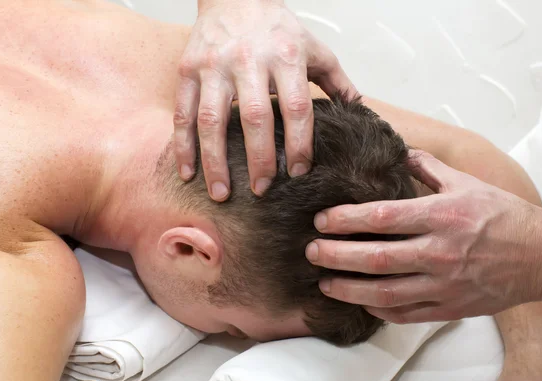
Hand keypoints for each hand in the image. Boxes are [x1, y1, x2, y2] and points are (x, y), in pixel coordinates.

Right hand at [174, 0, 356, 200]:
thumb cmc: (277, 27)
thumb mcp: (314, 47)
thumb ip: (337, 80)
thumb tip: (359, 112)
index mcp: (286, 56)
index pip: (297, 107)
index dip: (300, 143)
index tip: (298, 172)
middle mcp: (249, 60)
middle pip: (255, 117)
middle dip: (259, 159)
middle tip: (261, 190)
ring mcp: (215, 65)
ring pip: (213, 119)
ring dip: (215, 161)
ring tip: (221, 193)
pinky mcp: (188, 69)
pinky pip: (183, 112)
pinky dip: (183, 145)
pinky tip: (187, 171)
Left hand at [306, 151, 541, 322]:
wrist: (541, 255)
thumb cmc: (503, 216)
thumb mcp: (466, 182)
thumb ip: (427, 167)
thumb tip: (398, 150)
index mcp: (441, 216)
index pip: (382, 218)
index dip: (346, 220)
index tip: (321, 220)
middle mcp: (440, 252)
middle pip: (376, 258)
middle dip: (336, 256)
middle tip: (310, 251)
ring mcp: (444, 285)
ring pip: (385, 293)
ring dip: (348, 289)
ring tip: (324, 282)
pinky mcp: (449, 308)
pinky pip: (406, 314)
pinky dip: (379, 309)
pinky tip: (360, 301)